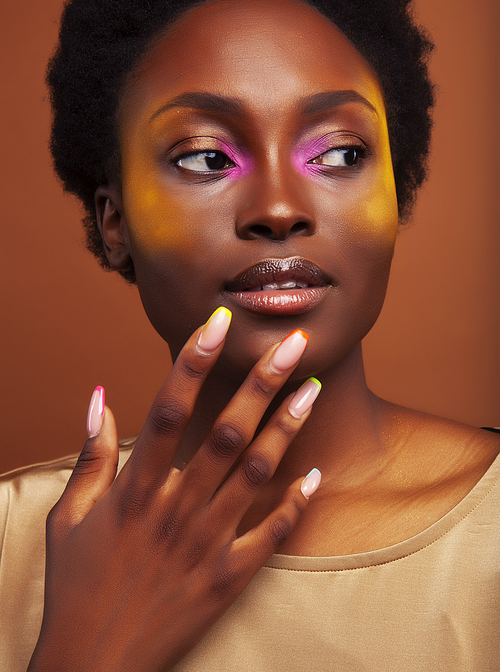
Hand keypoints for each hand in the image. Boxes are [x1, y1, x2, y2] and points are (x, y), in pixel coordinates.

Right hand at [28, 309, 320, 671]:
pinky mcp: (227, 579)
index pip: (168, 410)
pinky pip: (269, 536)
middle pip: (224, 432)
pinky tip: (314, 472)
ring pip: (254, 473)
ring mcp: (204, 544)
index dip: (193, 362)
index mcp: (134, 490)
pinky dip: (294, 504)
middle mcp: (174, 509)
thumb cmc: (77, 586)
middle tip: (293, 342)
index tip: (217, 322)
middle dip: (260, 382)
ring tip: (313, 386)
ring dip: (286, 427)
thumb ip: (89, 456)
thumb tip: (98, 396)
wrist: (93, 666)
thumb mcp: (70, 518)